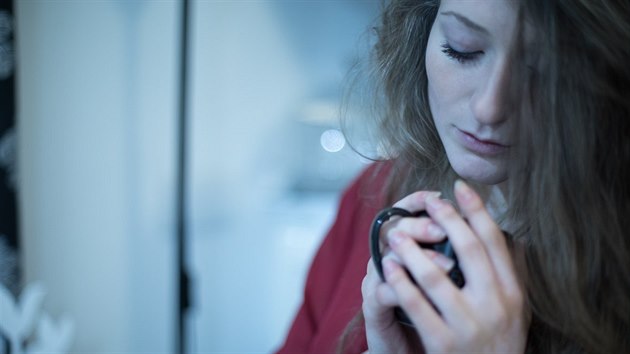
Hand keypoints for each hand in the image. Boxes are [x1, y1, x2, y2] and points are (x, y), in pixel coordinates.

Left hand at [364, 181, 529, 352]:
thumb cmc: (499, 343)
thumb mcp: (517, 311)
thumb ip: (512, 275)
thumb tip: (511, 233)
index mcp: (513, 293)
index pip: (495, 242)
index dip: (477, 211)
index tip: (459, 188)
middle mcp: (495, 306)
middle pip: (468, 249)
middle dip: (446, 219)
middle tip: (428, 201)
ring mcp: (468, 325)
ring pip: (436, 275)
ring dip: (412, 249)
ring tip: (396, 232)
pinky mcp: (443, 343)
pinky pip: (416, 305)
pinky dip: (399, 281)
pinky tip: (387, 265)